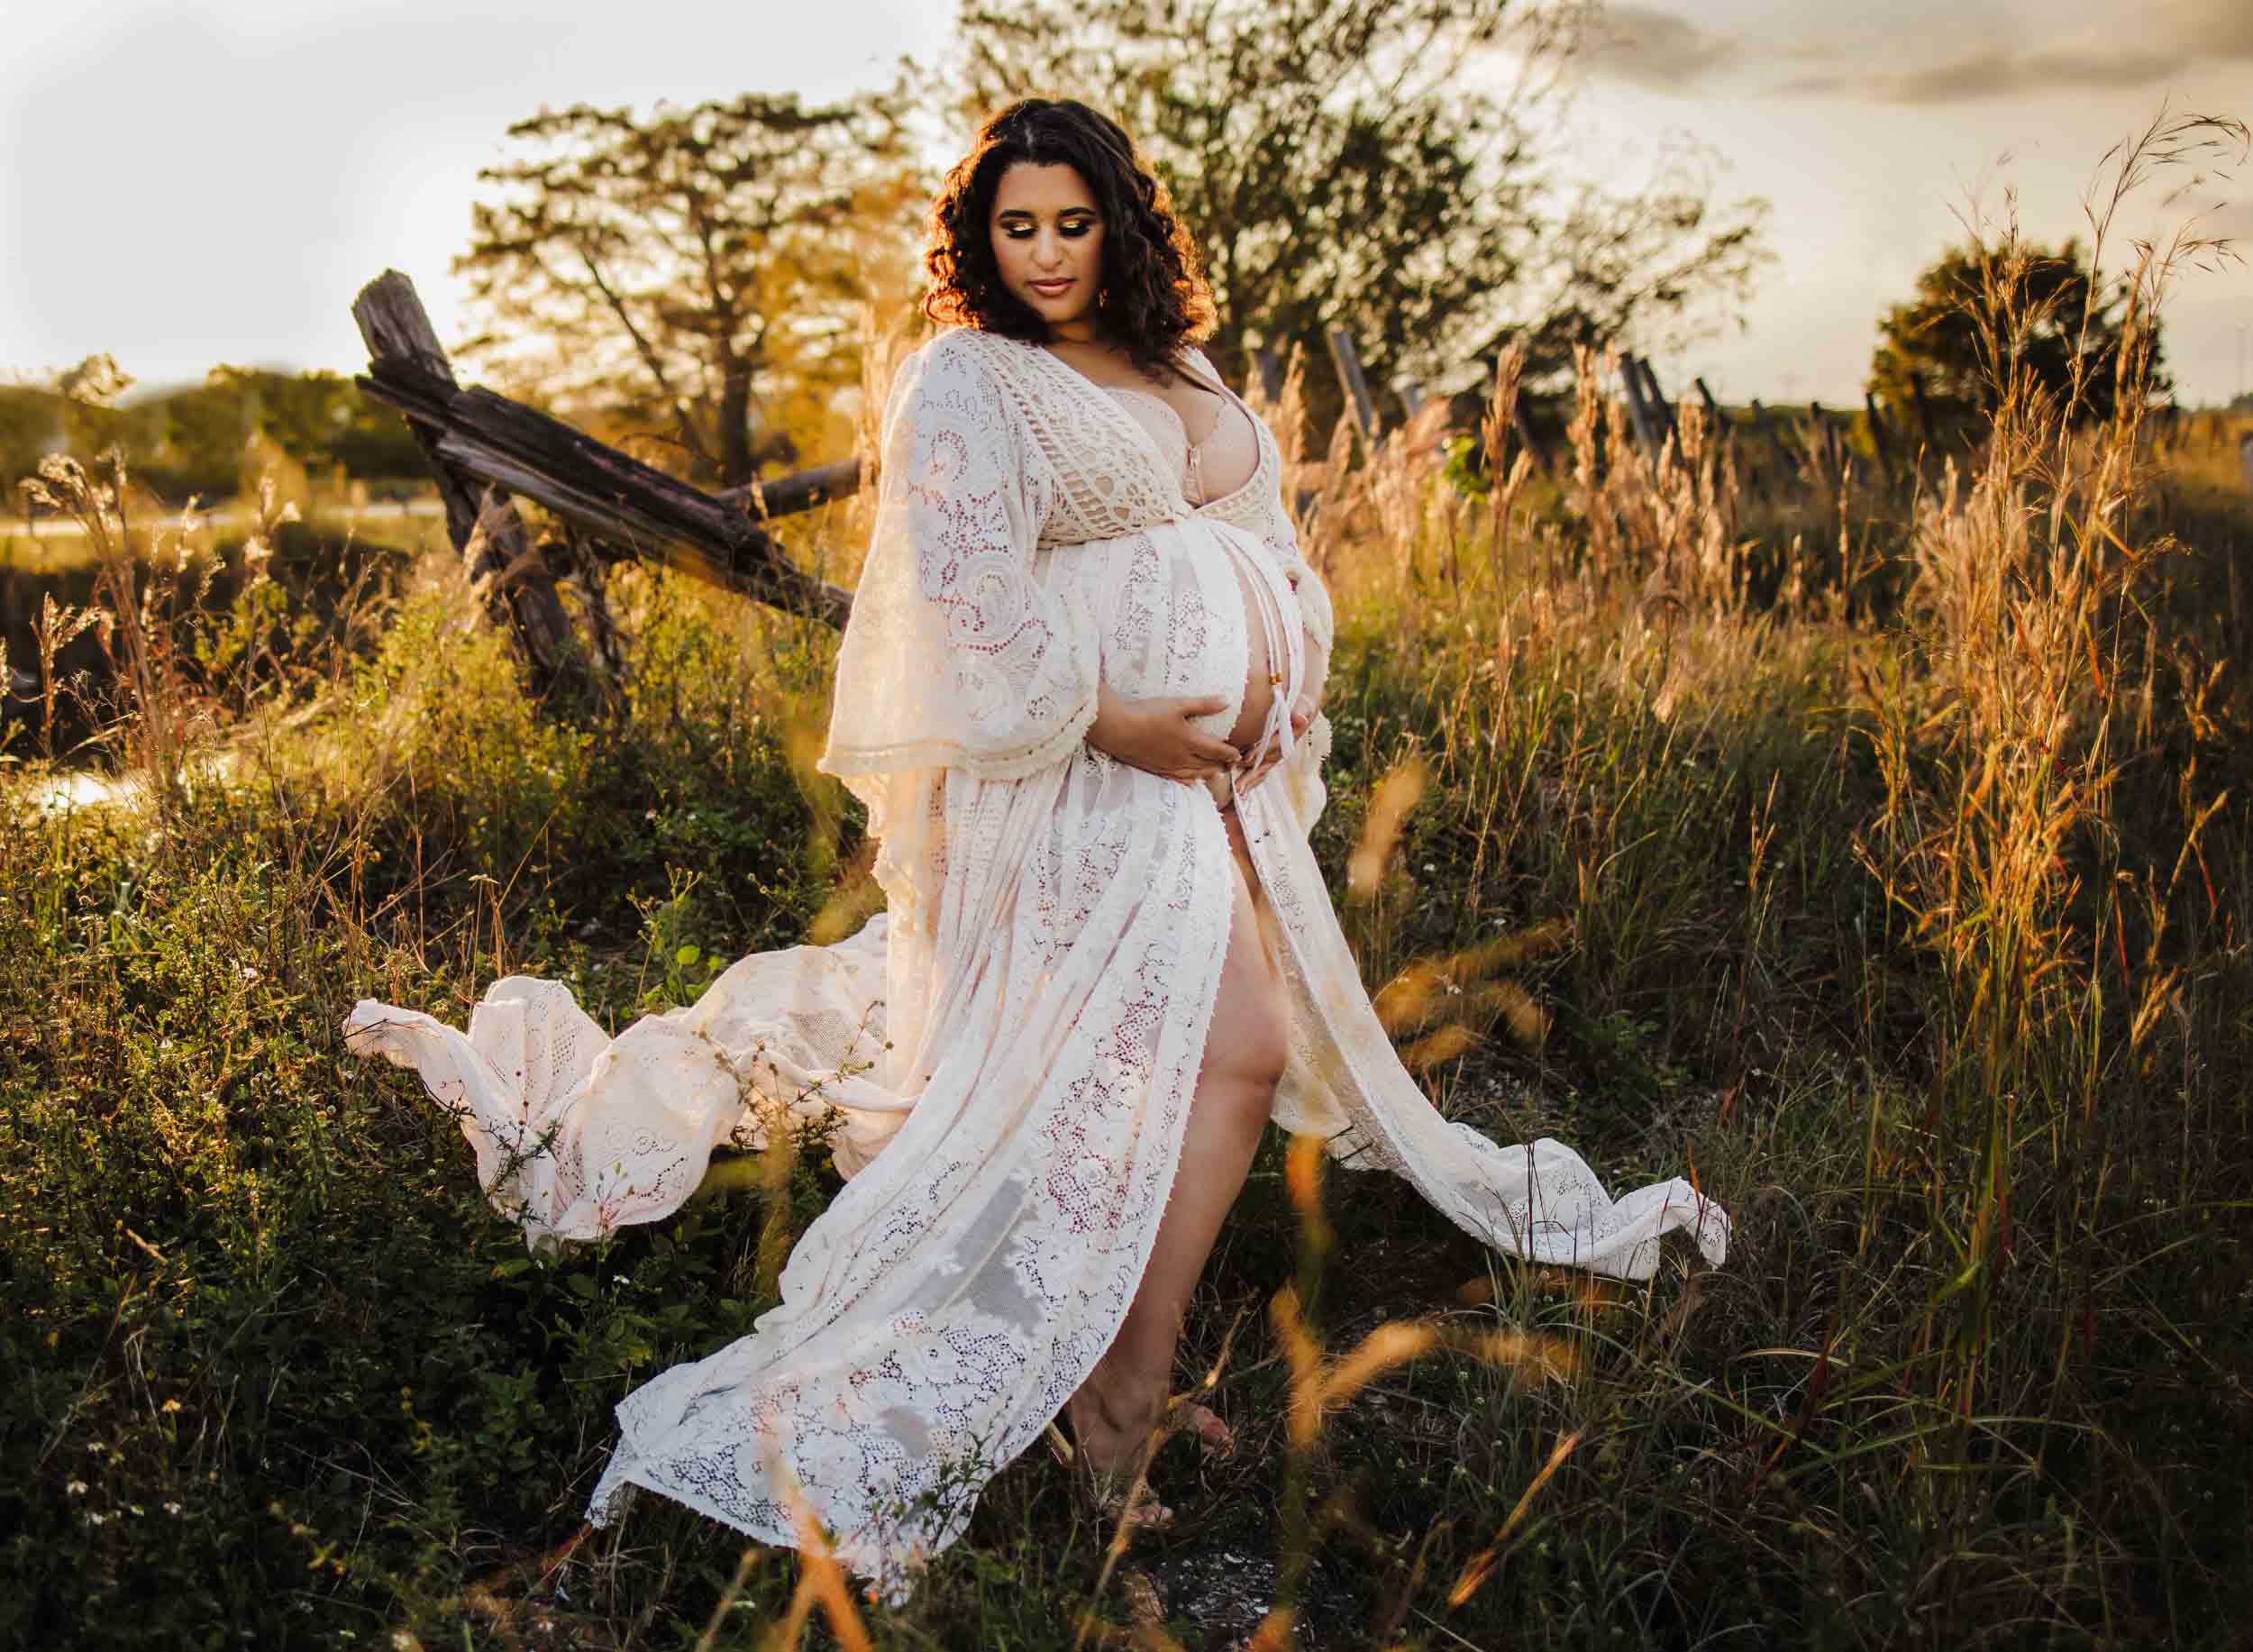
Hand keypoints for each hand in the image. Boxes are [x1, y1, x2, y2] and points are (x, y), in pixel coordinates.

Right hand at [1087, 685, 1241, 782]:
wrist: (1118, 730)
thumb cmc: (1148, 714)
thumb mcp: (1178, 704)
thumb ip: (1203, 705)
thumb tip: (1226, 701)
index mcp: (1190, 741)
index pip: (1216, 750)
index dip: (1229, 753)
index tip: (1238, 755)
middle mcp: (1181, 757)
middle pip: (1207, 764)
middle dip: (1221, 765)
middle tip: (1230, 766)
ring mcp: (1167, 765)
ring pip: (1193, 774)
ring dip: (1206, 774)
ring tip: (1215, 774)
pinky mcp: (1154, 768)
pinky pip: (1176, 778)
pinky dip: (1187, 780)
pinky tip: (1190, 782)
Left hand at [1238, 693, 1317, 791]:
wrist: (1303, 710)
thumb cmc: (1301, 706)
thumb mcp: (1304, 705)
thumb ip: (1302, 710)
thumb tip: (1300, 717)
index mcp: (1288, 738)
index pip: (1273, 746)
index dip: (1260, 752)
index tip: (1247, 757)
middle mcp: (1282, 751)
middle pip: (1265, 764)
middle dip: (1252, 775)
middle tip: (1238, 787)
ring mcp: (1275, 756)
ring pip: (1261, 771)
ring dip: (1249, 781)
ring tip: (1238, 793)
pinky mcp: (1268, 758)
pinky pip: (1259, 771)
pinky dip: (1250, 780)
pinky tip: (1240, 791)